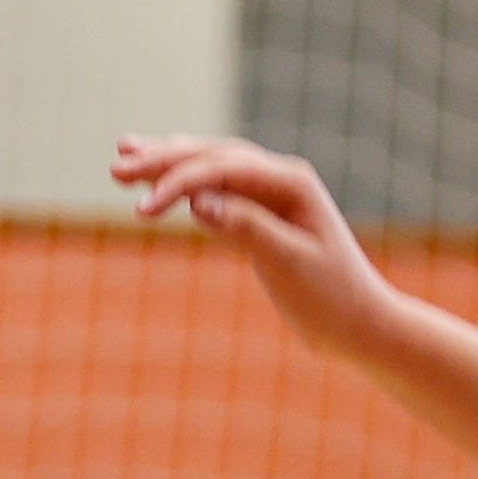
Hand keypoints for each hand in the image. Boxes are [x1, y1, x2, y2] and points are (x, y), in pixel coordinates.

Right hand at [116, 135, 414, 365]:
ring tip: (125, 154)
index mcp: (291, 183)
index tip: (141, 210)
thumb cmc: (330, 299)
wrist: (361, 325)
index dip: (178, 183)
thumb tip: (198, 201)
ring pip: (212, 166)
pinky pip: (219, 188)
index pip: (222, 170)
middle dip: (163, 160)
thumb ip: (246, 228)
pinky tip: (164, 182)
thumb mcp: (288, 265)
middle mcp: (282, 179)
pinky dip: (187, 184)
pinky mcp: (264, 214)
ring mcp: (273, 194)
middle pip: (212, 156)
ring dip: (169, 162)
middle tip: (116, 165)